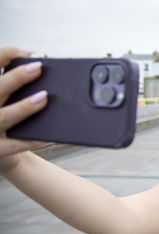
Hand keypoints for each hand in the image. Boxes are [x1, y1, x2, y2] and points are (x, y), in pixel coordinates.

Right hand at [0, 47, 47, 172]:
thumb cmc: (6, 118)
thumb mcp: (8, 99)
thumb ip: (18, 87)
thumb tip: (44, 71)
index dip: (6, 55)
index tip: (30, 53)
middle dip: (15, 78)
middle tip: (38, 68)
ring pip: (3, 116)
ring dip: (23, 107)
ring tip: (43, 98)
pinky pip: (12, 146)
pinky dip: (30, 141)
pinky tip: (46, 136)